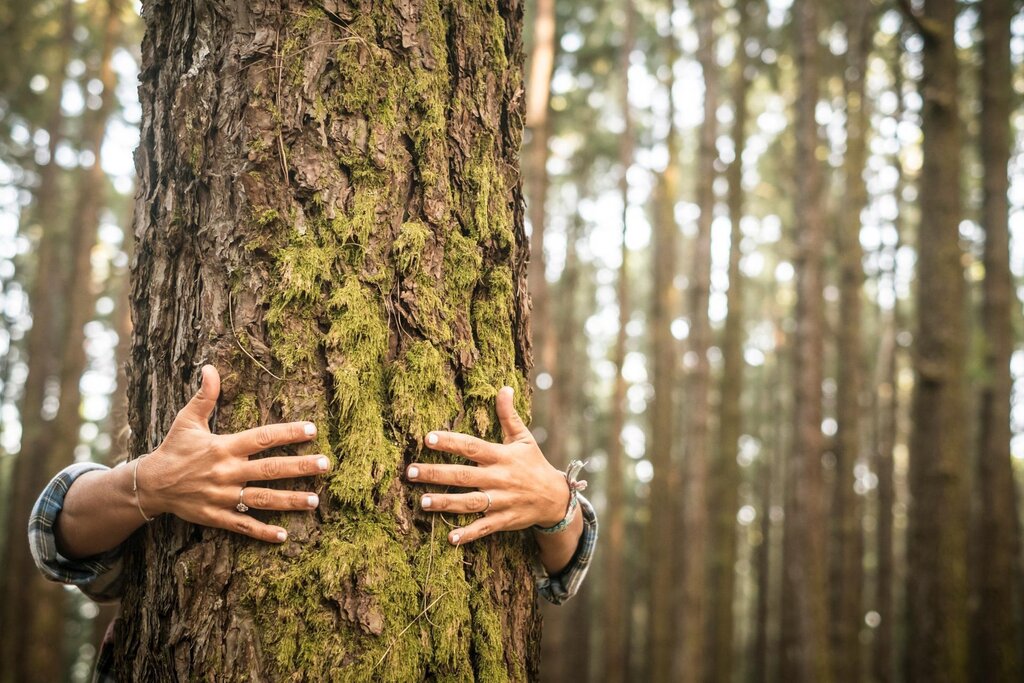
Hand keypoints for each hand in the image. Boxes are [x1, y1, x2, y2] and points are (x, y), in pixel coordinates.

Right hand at [137, 365, 329, 542]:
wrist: (150, 484)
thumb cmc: (174, 449)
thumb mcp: (188, 420)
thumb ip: (205, 396)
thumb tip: (209, 367)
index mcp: (224, 447)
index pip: (262, 438)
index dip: (288, 433)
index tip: (312, 429)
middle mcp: (227, 472)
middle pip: (270, 469)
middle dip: (299, 467)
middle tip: (325, 464)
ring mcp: (222, 496)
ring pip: (262, 499)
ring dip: (290, 501)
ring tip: (315, 501)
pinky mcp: (216, 516)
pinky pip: (242, 525)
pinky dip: (262, 532)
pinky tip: (284, 536)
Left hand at [405, 386, 569, 544]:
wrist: (555, 498)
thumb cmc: (533, 464)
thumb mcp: (523, 438)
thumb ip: (509, 415)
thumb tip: (505, 388)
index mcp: (501, 456)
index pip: (472, 447)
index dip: (451, 442)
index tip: (428, 438)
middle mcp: (499, 478)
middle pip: (463, 476)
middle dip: (436, 474)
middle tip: (411, 472)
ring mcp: (501, 501)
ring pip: (470, 502)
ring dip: (446, 503)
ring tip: (423, 502)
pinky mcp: (503, 520)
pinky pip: (484, 528)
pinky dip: (468, 534)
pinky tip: (450, 538)